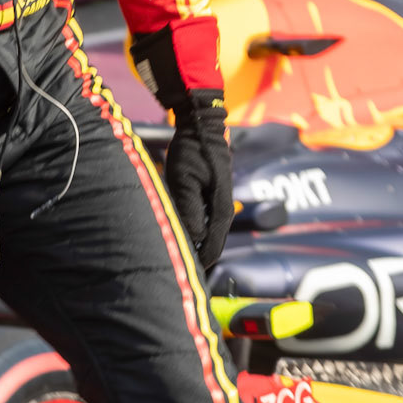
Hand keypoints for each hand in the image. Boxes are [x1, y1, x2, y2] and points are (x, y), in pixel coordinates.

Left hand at [165, 89, 234, 270]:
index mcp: (221, 209)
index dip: (199, 263)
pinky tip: (181, 234)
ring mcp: (220, 203)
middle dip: (197, 258)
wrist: (202, 126)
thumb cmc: (191, 152)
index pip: (212, 247)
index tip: (184, 275)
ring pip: (209, 233)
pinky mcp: (214, 196)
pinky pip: (206, 222)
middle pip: (213, 243)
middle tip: (178, 271)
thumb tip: (192, 239)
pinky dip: (196, 232)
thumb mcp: (184, 182)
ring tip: (177, 256)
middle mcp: (224, 209)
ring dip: (196, 245)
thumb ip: (189, 211)